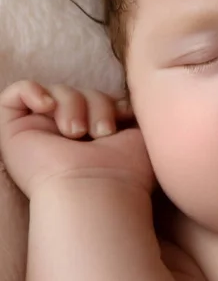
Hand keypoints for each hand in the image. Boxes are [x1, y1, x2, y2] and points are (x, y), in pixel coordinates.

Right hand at [0, 81, 153, 197]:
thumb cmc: (125, 171)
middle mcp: (66, 135)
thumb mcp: (140, 136)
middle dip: (97, 104)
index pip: (100, 100)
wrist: (96, 189)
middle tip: (102, 133)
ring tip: (76, 133)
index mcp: (95, 139)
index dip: (112, 101)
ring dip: (73, 104)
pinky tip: (47, 106)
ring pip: (58, 91)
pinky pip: (16, 92)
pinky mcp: (14, 131)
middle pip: (82, 92)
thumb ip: (132, 114)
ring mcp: (40, 133)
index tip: (124, 114)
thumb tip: (126, 100)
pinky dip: (32, 90)